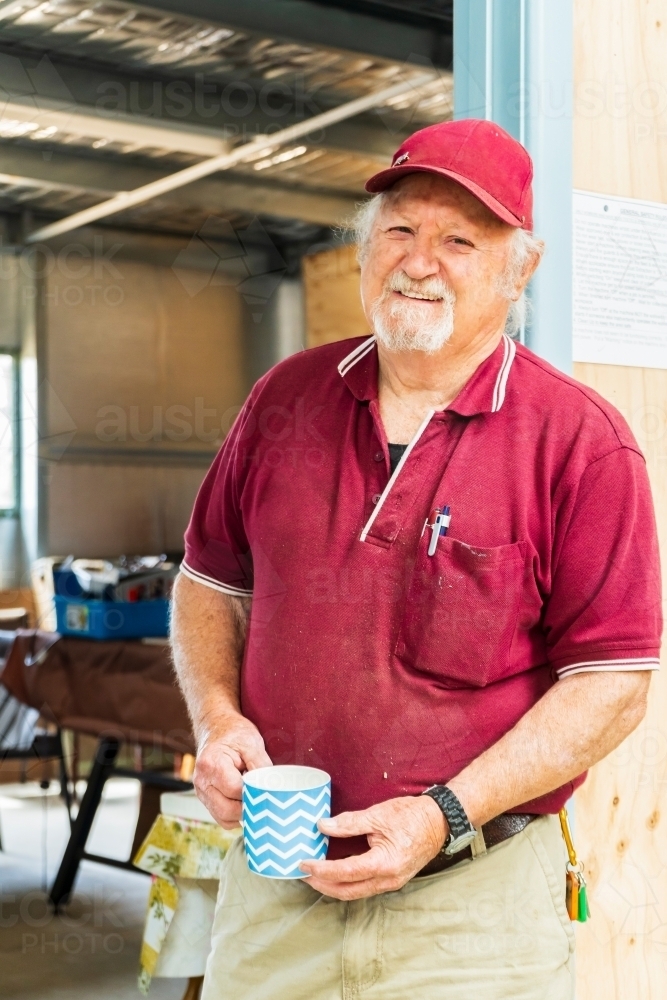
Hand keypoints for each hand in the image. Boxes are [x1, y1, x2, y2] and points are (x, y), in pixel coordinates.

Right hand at [193, 715, 271, 828]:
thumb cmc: (234, 733)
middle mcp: (202, 781)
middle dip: (248, 808)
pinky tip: (244, 801)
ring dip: (241, 814)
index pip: (235, 791)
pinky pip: (221, 817)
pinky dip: (234, 815)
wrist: (216, 727)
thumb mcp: (251, 742)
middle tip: (263, 797)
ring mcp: (200, 792)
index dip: (253, 793)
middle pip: (227, 810)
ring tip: (252, 796)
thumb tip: (271, 788)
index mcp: (212, 764)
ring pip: (223, 818)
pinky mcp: (205, 797)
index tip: (267, 789)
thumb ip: (261, 766)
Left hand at [299, 795, 446, 898]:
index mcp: (385, 863)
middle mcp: (388, 879)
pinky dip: (347, 882)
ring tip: (315, 874)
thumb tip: (323, 826)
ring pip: (356, 892)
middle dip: (322, 885)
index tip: (304, 864)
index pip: (345, 872)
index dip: (322, 870)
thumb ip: (349, 823)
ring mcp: (391, 882)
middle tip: (303, 874)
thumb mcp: (378, 815)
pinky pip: (365, 886)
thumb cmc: (412, 816)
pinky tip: (336, 872)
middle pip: (347, 891)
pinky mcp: (392, 879)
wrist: (439, 822)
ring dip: (333, 886)